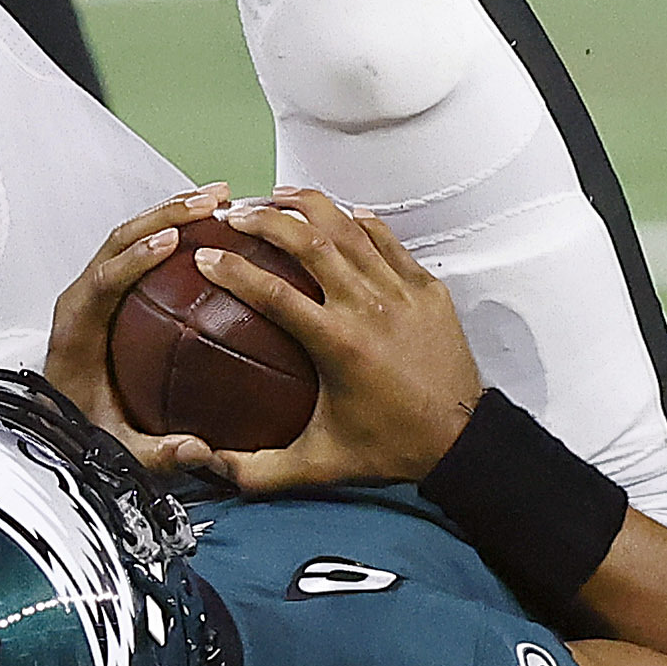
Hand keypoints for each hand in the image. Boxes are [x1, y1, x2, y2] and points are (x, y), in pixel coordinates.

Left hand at [43, 185, 235, 475]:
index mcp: (77, 327)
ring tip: (219, 198)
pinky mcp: (111, 287)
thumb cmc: (80, 426)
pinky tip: (211, 225)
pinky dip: (173, 228)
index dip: (135, 258)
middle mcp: (82, 297)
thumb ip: (157, 452)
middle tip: (210, 203)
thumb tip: (199, 450)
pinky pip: (140, 247)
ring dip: (172, 212)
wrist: (55, 420)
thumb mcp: (118, 447)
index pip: (103, 281)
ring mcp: (95, 288)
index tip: (172, 241)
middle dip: (164, 215)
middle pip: (119, 241)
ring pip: (131, 235)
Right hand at [198, 192, 483, 498]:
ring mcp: (402, 293)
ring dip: (308, 206)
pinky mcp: (428, 289)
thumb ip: (259, 469)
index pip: (272, 292)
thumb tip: (209, 466)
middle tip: (233, 214)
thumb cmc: (390, 449)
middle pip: (309, 241)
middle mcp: (368, 308)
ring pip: (349, 229)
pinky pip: (388, 241)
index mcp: (338, 344)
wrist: (462, 443)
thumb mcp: (319, 464)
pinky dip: (360, 222)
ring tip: (277, 196)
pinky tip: (339, 214)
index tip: (205, 256)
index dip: (231, 269)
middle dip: (264, 218)